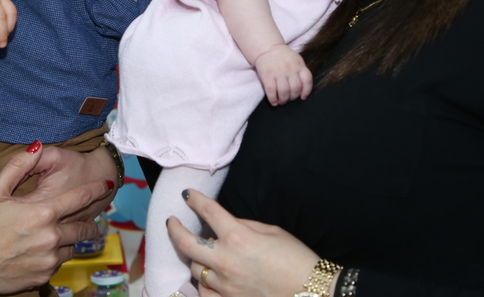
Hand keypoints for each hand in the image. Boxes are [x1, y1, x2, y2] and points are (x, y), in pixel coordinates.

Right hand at [0, 144, 113, 293]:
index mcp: (42, 213)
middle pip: (83, 228)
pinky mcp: (42, 276)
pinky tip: (41, 252)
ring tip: (57, 237)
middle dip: (88, 223)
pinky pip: (58, 264)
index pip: (79, 198)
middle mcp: (51, 237)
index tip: (106, 185)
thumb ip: (18, 166)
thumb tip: (36, 146)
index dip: (95, 190)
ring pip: (71, 247)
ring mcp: (48, 260)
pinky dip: (55, 257)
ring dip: (69, 241)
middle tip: (88, 221)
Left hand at [168, 189, 321, 296]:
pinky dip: (203, 284)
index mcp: (238, 237)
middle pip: (185, 242)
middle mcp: (226, 261)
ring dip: (194, 258)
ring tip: (198, 252)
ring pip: (194, 269)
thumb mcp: (271, 231)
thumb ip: (243, 225)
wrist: (312, 292)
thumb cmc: (296, 258)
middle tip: (171, 222)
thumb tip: (224, 221)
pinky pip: (204, 293)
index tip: (187, 195)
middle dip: (174, 229)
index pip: (207, 212)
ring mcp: (226, 285)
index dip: (194, 199)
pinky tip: (206, 278)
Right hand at [253, 45, 312, 104]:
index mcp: (299, 65)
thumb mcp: (296, 60)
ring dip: (283, 100)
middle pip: (295, 89)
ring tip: (282, 102)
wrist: (267, 48)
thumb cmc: (283, 57)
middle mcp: (290, 68)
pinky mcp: (267, 75)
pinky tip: (274, 102)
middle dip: (293, 98)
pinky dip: (273, 99)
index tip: (303, 97)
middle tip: (289, 99)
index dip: (306, 91)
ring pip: (284, 92)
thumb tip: (303, 90)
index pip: (307, 80)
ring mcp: (278, 72)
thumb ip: (301, 72)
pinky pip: (271, 91)